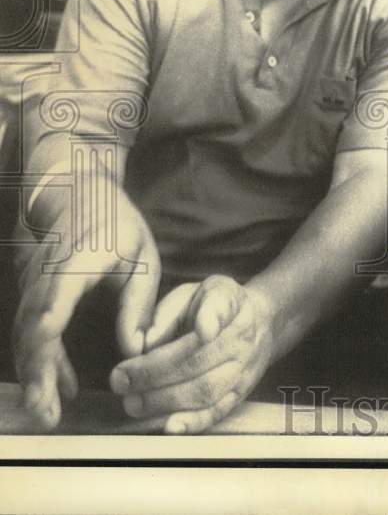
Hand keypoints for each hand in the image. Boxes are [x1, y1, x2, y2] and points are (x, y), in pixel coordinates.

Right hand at [13, 205, 160, 428]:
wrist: (78, 193)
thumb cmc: (116, 224)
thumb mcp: (141, 257)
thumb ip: (138, 304)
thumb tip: (136, 350)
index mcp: (75, 262)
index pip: (53, 303)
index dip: (45, 338)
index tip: (44, 369)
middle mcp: (45, 276)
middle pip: (32, 330)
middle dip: (37, 374)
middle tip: (46, 413)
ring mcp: (33, 285)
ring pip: (27, 336)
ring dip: (37, 375)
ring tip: (50, 413)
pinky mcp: (34, 294)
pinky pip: (34, 332)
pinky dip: (45, 361)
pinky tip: (62, 388)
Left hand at [109, 275, 274, 433]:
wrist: (260, 321)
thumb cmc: (212, 306)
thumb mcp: (192, 293)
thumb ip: (166, 313)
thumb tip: (143, 344)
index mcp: (228, 301)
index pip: (221, 308)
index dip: (212, 319)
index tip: (203, 330)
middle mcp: (242, 335)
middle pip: (200, 359)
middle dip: (155, 374)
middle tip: (121, 381)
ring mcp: (245, 367)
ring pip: (206, 390)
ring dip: (165, 401)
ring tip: (133, 403)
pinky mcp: (241, 392)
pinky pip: (218, 411)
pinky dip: (193, 422)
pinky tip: (169, 426)